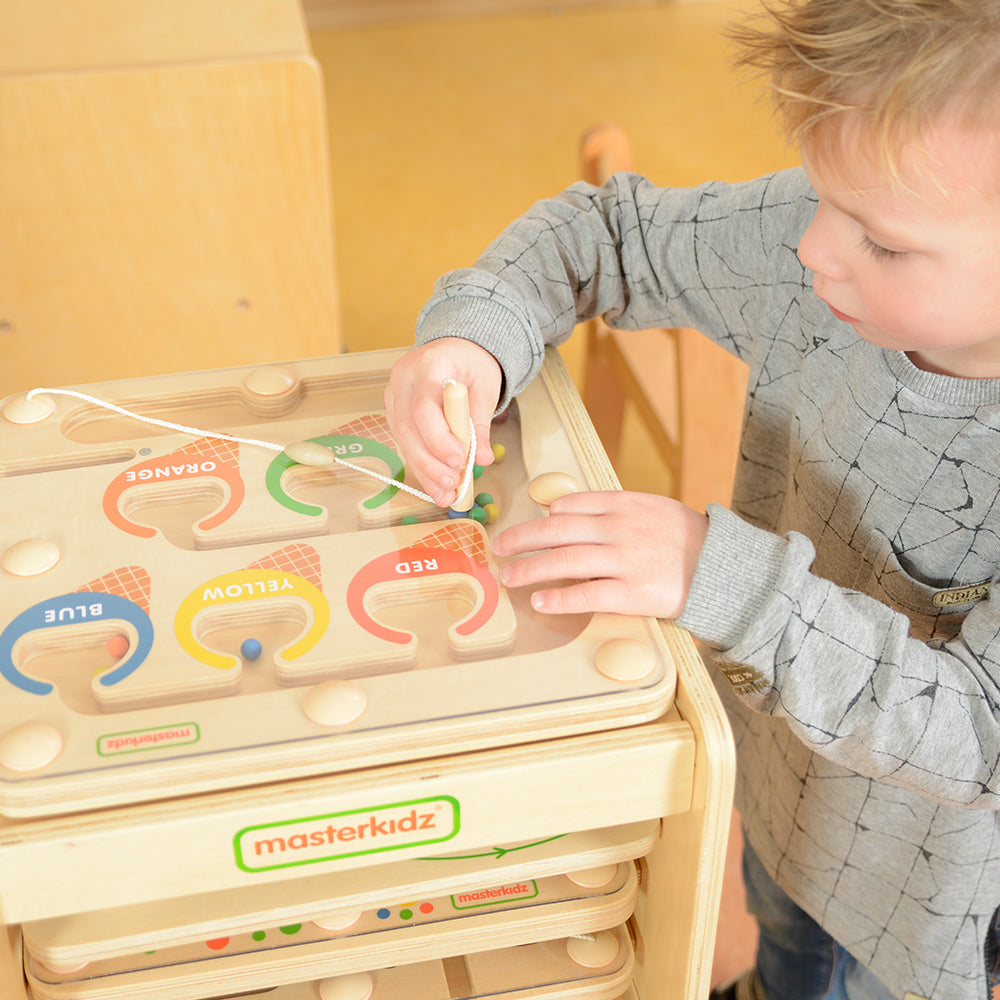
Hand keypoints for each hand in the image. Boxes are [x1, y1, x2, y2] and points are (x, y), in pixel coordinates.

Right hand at [385, 338, 502, 505]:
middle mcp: (403, 380)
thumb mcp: (485, 388)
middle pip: (409, 428)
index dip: (439, 438)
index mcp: (428, 365)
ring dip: (425, 471)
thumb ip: (480, 424)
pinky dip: (422, 467)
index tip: (458, 460)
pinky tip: (437, 486)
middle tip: (452, 485)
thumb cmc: (471, 364)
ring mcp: (395, 396)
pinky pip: (406, 443)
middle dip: (430, 463)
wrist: (455, 349)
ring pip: (403, 440)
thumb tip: (482, 459)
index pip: (424, 406)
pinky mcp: (395, 412)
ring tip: (446, 494)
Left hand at [493, 491, 708, 619]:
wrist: (725, 567)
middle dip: (522, 539)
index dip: (543, 516)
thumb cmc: (687, 539)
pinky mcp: (633, 593)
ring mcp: (625, 561)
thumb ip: (613, 509)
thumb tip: (564, 511)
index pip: (571, 505)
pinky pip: (587, 596)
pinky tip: (540, 602)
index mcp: (624, 505)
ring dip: (530, 569)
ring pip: (564, 562)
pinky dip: (559, 599)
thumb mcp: (652, 508)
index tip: (528, 526)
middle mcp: (619, 530)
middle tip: (499, 548)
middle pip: (557, 531)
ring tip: (509, 577)